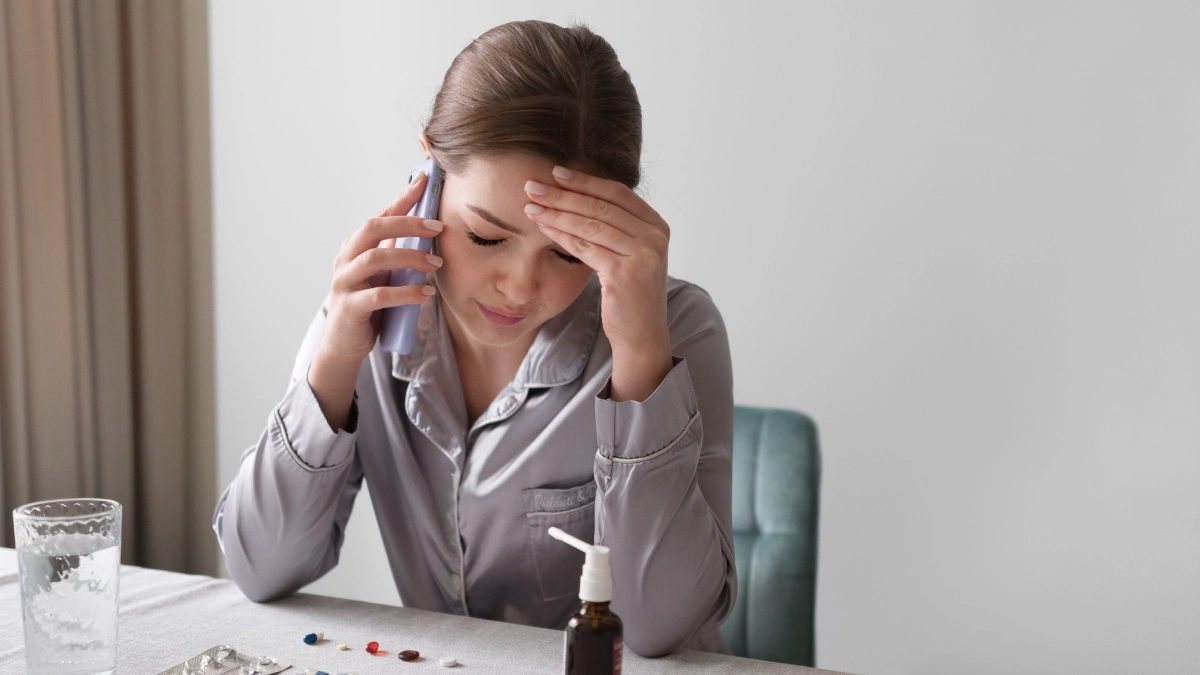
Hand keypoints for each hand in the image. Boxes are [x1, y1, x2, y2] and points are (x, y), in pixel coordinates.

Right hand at [308, 172, 443, 429]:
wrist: (344, 346)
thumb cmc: (368, 308)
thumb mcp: (383, 276)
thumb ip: (396, 256)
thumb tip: (427, 232)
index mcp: (355, 248)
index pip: (380, 216)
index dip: (401, 198)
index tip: (423, 180)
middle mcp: (346, 259)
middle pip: (373, 228)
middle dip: (407, 223)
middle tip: (437, 226)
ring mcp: (345, 283)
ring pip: (376, 258)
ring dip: (410, 257)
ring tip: (436, 263)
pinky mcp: (350, 308)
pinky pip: (380, 295)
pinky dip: (406, 292)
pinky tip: (426, 292)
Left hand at [523, 166, 673, 402]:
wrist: (641, 338)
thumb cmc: (629, 297)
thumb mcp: (628, 255)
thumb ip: (615, 228)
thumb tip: (577, 198)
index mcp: (657, 226)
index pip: (617, 193)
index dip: (586, 180)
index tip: (556, 172)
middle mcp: (655, 236)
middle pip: (602, 205)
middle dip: (564, 193)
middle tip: (533, 184)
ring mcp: (643, 254)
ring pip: (591, 223)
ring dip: (557, 212)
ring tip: (531, 205)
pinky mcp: (625, 272)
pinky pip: (585, 246)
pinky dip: (561, 234)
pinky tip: (542, 227)